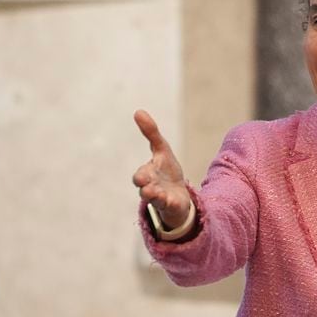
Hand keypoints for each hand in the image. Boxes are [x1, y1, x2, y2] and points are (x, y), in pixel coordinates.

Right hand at [132, 110, 190, 228]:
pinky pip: (167, 205)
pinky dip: (168, 202)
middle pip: (144, 188)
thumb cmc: (166, 171)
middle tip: (144, 182)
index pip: (141, 175)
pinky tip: (171, 200)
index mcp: (148, 174)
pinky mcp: (170, 205)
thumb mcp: (162, 150)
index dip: (142, 175)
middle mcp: (151, 187)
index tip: (143, 175)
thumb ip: (151, 133)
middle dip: (144, 185)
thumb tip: (138, 111)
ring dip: (153, 195)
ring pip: (153, 198)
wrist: (178, 194)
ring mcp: (160, 198)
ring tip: (154, 192)